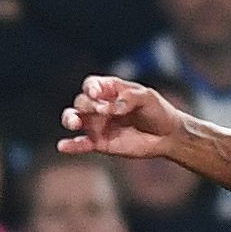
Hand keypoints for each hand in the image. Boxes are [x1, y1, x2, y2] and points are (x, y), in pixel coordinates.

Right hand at [58, 75, 187, 158]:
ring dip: (70, 119)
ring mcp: (97, 125)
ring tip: (74, 123)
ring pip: (75, 119)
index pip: (92, 85)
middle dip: (87, 105)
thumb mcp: (147, 97)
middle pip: (81, 101)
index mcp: (110, 90)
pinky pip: (80, 144)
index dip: (92, 88)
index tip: (98, 94)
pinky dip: (70, 145)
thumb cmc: (158, 111)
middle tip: (102, 111)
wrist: (167, 136)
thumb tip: (110, 107)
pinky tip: (62, 146)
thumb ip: (128, 98)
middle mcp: (99, 106)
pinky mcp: (99, 143)